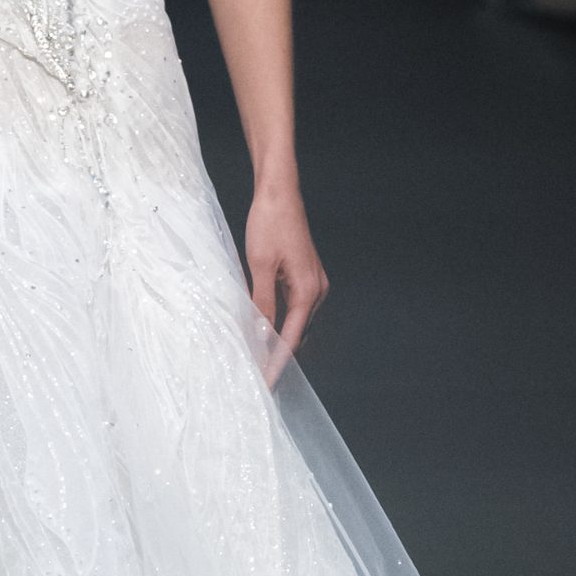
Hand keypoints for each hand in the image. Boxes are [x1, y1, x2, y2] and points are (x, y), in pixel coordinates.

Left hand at [246, 179, 327, 370]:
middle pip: (297, 334)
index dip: (276, 364)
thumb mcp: (259, 266)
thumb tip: (260, 334)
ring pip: (295, 322)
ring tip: (257, 358)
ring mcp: (314, 282)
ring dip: (278, 340)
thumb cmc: (269, 223)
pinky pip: (294, 308)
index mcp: (308, 291)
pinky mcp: (305, 276)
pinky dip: (280, 322)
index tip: (266, 383)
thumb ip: (262, 302)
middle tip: (257, 377)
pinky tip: (264, 329)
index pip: (291, 339)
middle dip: (278, 356)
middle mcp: (317, 290)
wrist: (279, 192)